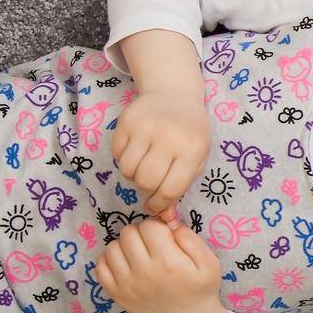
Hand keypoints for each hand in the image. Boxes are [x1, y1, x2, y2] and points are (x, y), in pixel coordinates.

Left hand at [95, 218, 232, 312]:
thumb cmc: (200, 289)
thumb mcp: (209, 262)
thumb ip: (190, 239)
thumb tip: (168, 222)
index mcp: (168, 261)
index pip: (150, 226)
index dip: (159, 226)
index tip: (166, 236)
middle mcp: (142, 272)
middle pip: (128, 233)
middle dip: (141, 233)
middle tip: (153, 244)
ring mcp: (125, 284)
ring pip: (112, 247)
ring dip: (125, 245)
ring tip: (139, 253)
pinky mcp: (115, 293)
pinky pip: (100, 266)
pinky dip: (110, 259)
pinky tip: (125, 263)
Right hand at [112, 84, 210, 215]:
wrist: (175, 94)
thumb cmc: (190, 132)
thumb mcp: (196, 158)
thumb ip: (181, 187)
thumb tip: (165, 218)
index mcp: (191, 149)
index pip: (171, 189)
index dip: (160, 204)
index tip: (155, 206)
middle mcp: (168, 138)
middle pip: (146, 181)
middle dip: (145, 189)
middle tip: (149, 183)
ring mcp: (146, 128)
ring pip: (127, 170)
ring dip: (133, 174)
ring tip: (144, 164)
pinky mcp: (126, 122)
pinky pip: (116, 154)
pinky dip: (123, 158)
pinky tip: (136, 149)